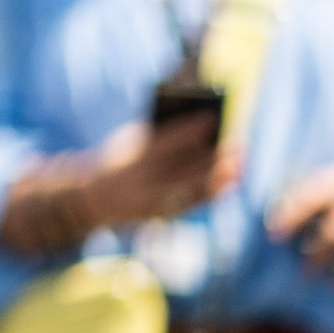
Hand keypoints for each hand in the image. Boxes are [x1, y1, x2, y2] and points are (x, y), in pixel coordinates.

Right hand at [1, 114, 240, 255]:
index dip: (190, 131)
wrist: (93, 200)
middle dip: (216, 157)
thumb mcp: (128, 145)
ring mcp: (156, 204)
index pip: (165, 143)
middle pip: (187, 169)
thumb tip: (198, 127)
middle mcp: (144, 185)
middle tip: (240, 143)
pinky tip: (230, 181)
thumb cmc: (117, 162)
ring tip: (241, 162)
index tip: (212, 117)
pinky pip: (196, 204)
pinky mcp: (166, 215)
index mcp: (130, 161)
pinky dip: (214, 192)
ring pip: (195, 189)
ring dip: (221, 176)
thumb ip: (157, 136)